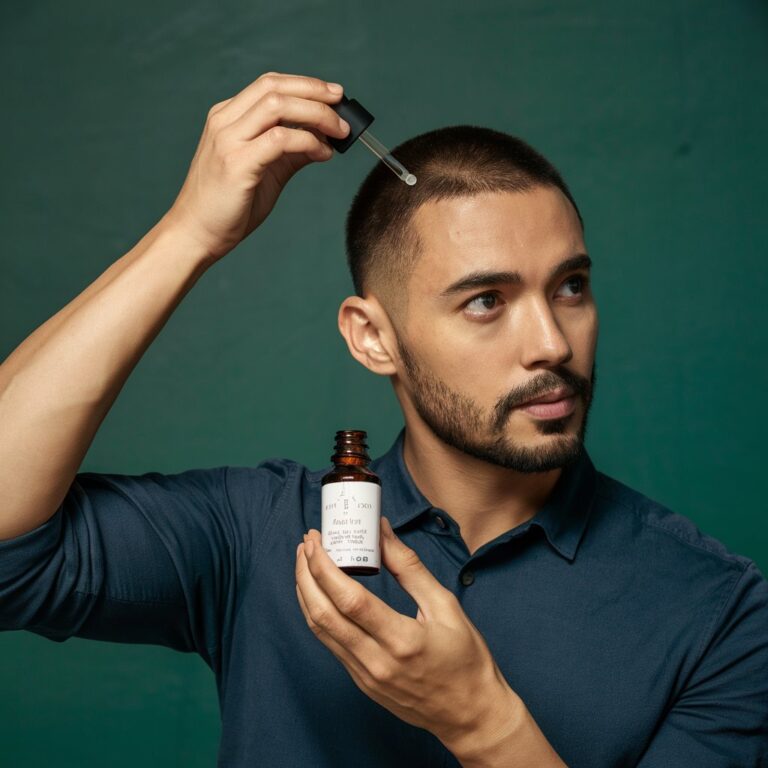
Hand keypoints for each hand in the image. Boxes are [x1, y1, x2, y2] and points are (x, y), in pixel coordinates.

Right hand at [164, 71, 349, 260]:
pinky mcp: (237, 163)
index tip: (334, 94)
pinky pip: (279, 139)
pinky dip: (307, 141)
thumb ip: (290, 151)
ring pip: (278, 106)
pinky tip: (322, 154)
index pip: (269, 85)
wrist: (196, 234)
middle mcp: (224, 122)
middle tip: (343, 104)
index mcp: (226, 117)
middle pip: (275, 88)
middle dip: (315, 91)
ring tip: (339, 130)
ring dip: (316, 114)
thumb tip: (324, 140)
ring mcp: (228, 140)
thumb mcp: (265, 171)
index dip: (305, 84)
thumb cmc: (228, 207)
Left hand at [294, 517, 521, 754]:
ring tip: (305, 562)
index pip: (349, 600)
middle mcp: (377, 662)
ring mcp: (365, 676)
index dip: (324, 567)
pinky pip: (330, 644)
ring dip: (306, 593)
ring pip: (320, 631)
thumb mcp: (445, 605)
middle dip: (306, 574)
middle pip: (324, 614)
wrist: (471, 714)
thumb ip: (409, 568)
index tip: (316, 540)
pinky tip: (319, 594)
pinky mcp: (362, 683)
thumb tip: (382, 532)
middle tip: (306, 544)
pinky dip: (318, 614)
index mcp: (402, 640)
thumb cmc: (465, 659)